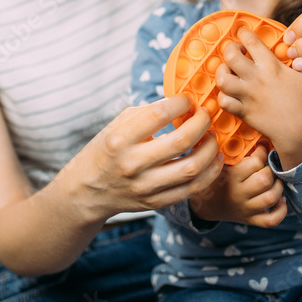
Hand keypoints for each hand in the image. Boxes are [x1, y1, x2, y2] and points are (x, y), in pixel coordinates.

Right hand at [61, 95, 223, 223]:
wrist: (88, 191)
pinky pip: (192, 189)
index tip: (188, 100)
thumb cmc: (106, 150)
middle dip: (202, 123)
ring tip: (213, 137)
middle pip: (181, 141)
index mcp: (121, 139)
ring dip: (210, 149)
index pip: (160, 114)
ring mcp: (145, 186)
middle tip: (206, 115)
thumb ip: (148, 113)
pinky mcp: (156, 202)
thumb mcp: (118, 125)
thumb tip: (183, 103)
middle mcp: (133, 163)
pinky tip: (213, 160)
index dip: (181, 103)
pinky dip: (209, 173)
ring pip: (192, 168)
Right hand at [189, 145, 286, 228]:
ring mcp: (246, 209)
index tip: (262, 147)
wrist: (206, 204)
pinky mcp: (252, 220)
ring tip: (275, 180)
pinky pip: (272, 220)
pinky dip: (281, 210)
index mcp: (231, 177)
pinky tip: (281, 200)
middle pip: (265, 180)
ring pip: (271, 198)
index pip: (255, 163)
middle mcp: (239, 194)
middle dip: (271, 169)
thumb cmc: (217, 177)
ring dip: (278, 187)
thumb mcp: (219, 162)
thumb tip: (253, 128)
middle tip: (268, 165)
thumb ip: (233, 149)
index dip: (263, 152)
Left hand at [216, 28, 301, 165]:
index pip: (250, 41)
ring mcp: (248, 95)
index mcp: (271, 66)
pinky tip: (229, 93)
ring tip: (228, 71)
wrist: (300, 131)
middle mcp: (256, 78)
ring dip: (222, 72)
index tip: (243, 33)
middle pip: (230, 56)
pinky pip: (224, 101)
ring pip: (222, 78)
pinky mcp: (243, 111)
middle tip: (234, 51)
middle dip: (229, 49)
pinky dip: (223, 96)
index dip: (243, 33)